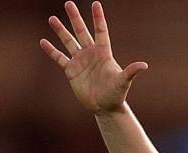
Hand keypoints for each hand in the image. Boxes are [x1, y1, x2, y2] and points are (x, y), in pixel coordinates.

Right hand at [40, 1, 147, 115]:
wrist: (104, 107)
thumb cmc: (116, 94)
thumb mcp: (123, 82)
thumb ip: (130, 72)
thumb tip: (144, 65)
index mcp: (103, 52)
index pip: (100, 30)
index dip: (98, 18)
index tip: (95, 3)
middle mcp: (91, 53)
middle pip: (81, 31)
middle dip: (75, 18)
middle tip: (68, 3)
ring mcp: (80, 61)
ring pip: (68, 42)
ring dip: (60, 30)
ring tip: (52, 18)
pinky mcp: (71, 71)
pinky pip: (59, 58)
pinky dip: (51, 51)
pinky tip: (43, 42)